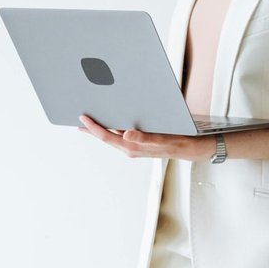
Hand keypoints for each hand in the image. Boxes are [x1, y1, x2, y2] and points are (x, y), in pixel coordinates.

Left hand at [78, 114, 215, 161]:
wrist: (189, 148)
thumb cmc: (177, 142)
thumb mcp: (161, 138)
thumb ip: (144, 138)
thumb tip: (126, 134)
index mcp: (132, 147)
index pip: (107, 136)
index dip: (93, 128)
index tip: (82, 118)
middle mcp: (130, 148)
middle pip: (105, 137)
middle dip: (91, 129)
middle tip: (79, 120)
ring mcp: (134, 146)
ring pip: (112, 136)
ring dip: (101, 129)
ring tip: (89, 121)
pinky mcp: (139, 142)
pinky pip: (121, 135)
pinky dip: (112, 128)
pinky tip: (111, 123)